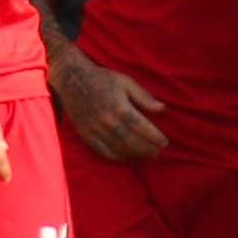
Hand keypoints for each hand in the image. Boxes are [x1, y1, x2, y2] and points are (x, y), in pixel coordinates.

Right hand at [51, 49, 167, 160]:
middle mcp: (108, 121)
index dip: (155, 138)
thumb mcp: (126, 82)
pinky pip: (104, 152)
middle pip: (132, 142)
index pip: (142, 128)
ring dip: (136, 156)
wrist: (72, 79)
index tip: (165, 142)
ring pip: (119, 150)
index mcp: (119, 107)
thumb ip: (144, 97)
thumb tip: (162, 109)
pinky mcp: (86, 135)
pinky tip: (128, 158)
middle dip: (148, 150)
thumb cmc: (102, 79)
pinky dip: (118, 158)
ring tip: (147, 156)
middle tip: (158, 152)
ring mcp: (95, 130)